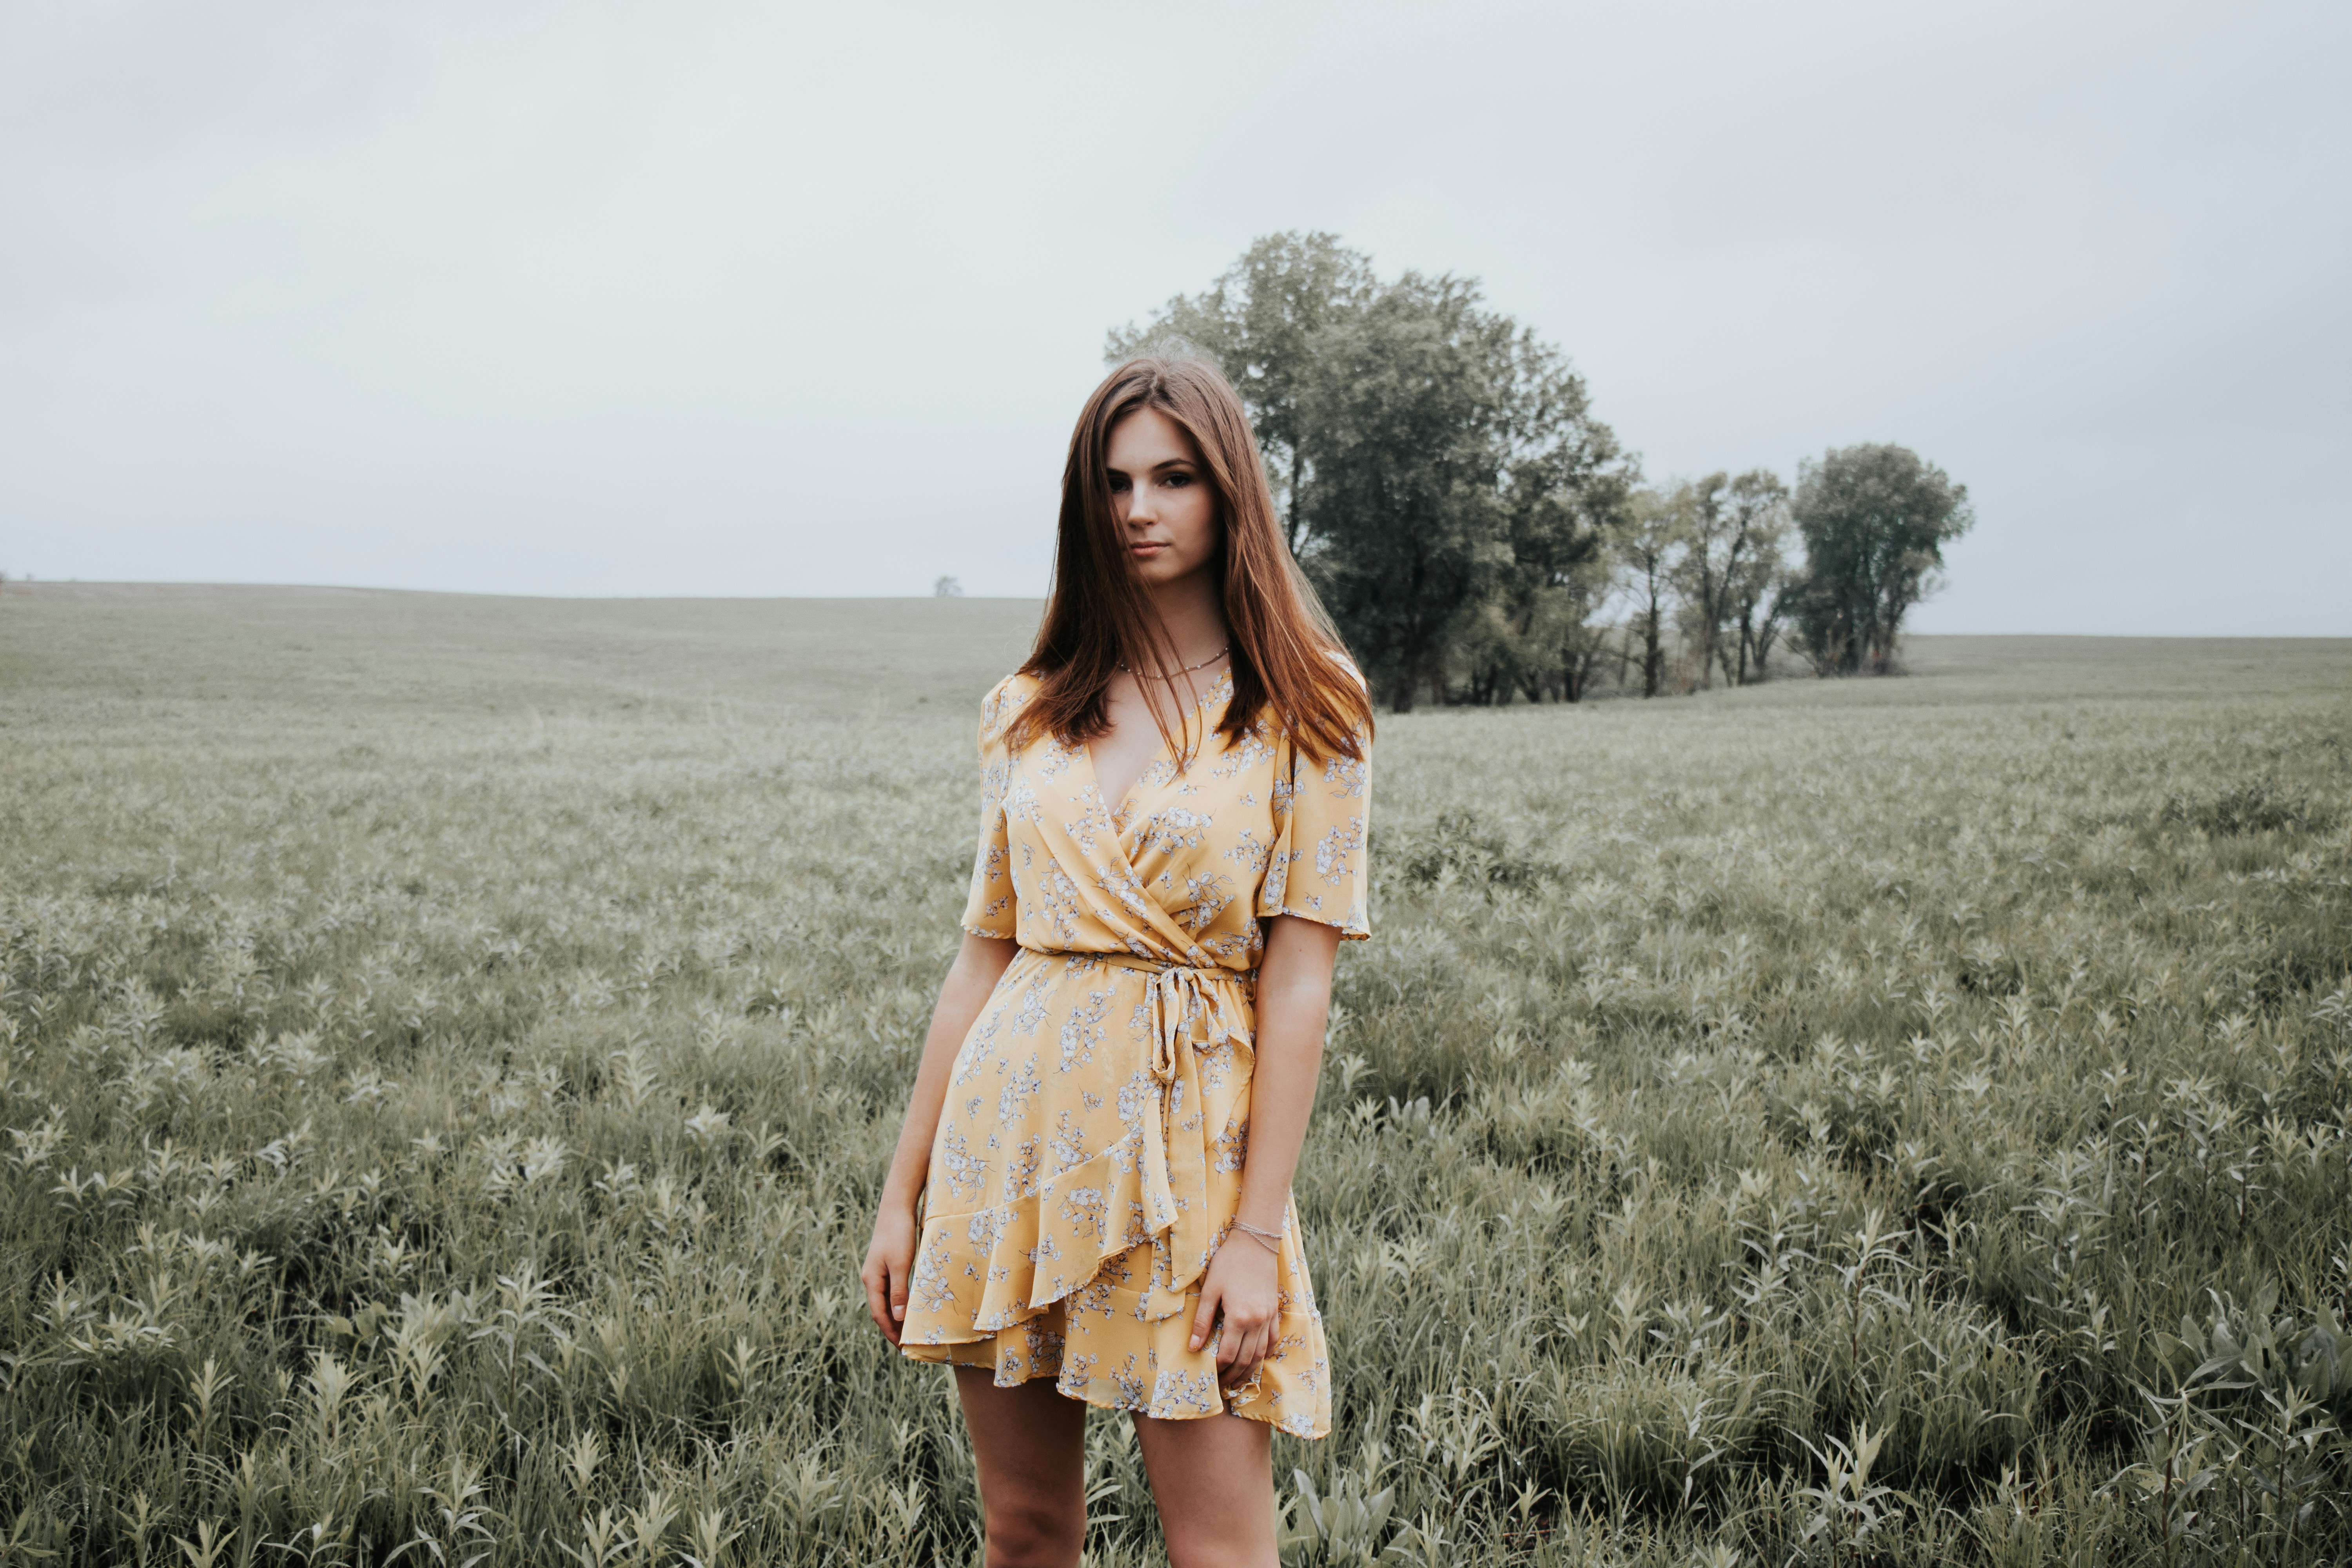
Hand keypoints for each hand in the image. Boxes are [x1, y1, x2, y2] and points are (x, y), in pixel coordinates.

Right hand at [861, 1196, 917, 1344]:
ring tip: (909, 1330)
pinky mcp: (887, 1264)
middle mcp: (872, 1278)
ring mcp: (879, 1271)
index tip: (902, 1347)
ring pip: (887, 1300)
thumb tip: (898, 1318)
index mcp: (871, 1280)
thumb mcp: (900, 1264)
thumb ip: (898, 1291)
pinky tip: (909, 1306)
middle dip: (892, 1328)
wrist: (897, 1207)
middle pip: (881, 1310)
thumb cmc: (898, 1234)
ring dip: (896, 1316)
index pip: (879, 1314)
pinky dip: (900, 1302)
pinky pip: (892, 1290)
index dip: (890, 1332)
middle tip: (907, 1344)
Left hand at [1190, 1231, 1280, 1392]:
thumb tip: (1193, 1348)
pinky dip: (1265, 1354)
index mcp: (1239, 1317)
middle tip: (1222, 1387)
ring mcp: (1269, 1318)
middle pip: (1246, 1360)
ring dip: (1249, 1370)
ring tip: (1237, 1381)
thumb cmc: (1228, 1264)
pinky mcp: (1275, 1312)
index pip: (1228, 1354)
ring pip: (1261, 1354)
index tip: (1210, 1377)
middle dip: (1233, 1376)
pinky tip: (1257, 1360)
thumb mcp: (1210, 1290)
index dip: (1218, 1370)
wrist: (1255, 1243)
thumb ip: (1202, 1320)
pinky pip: (1273, 1340)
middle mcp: (1257, 1322)